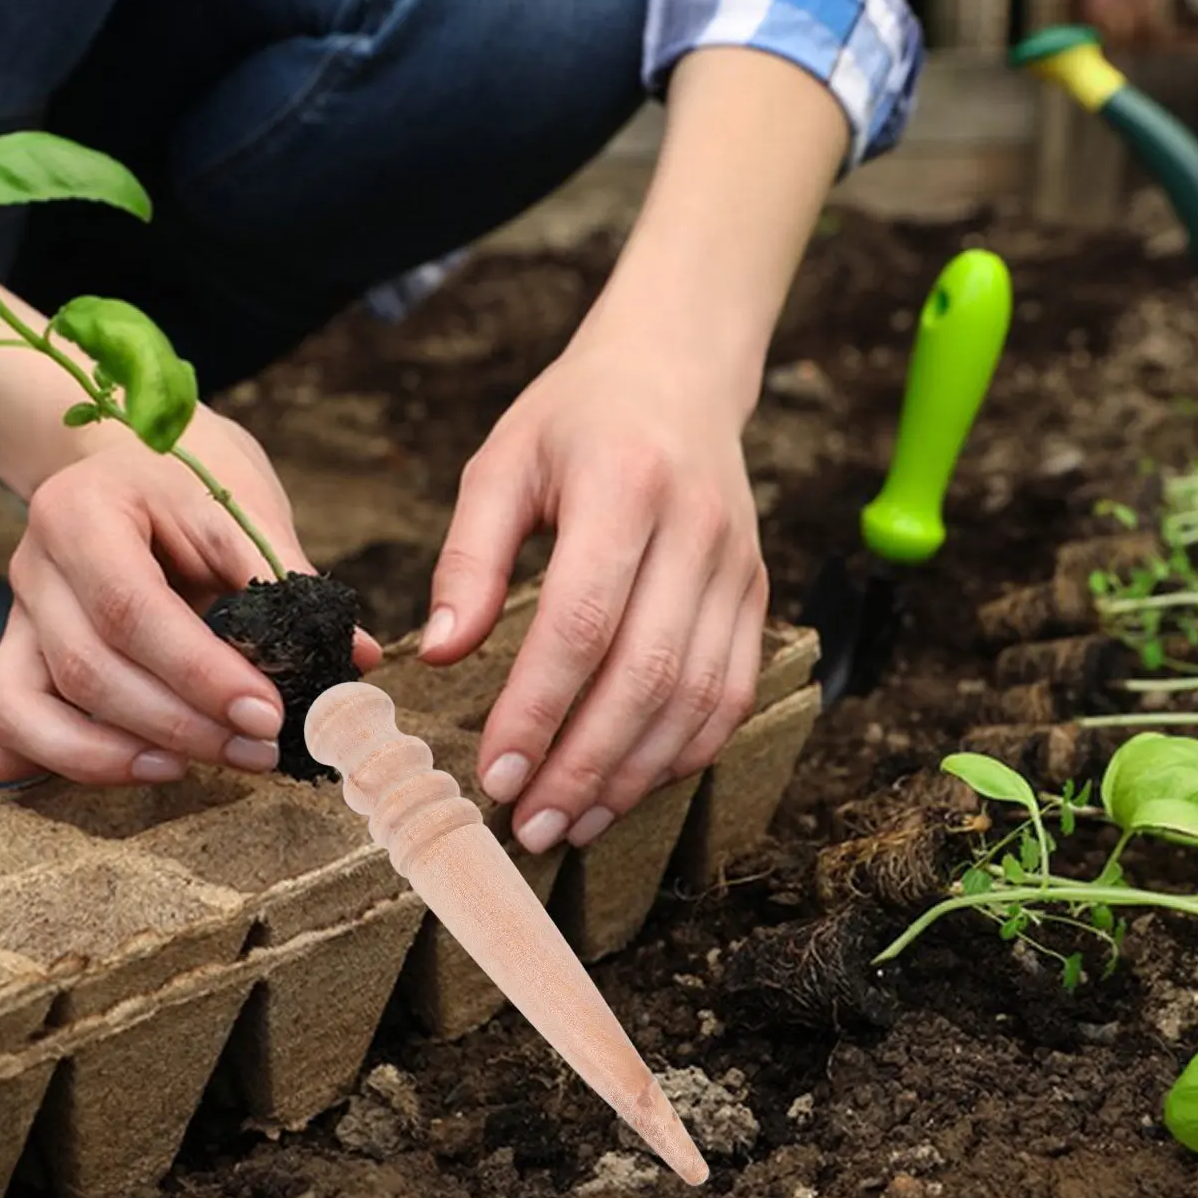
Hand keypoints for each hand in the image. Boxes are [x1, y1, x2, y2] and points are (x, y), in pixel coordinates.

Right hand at [0, 414, 379, 784]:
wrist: (134, 457)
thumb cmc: (192, 483)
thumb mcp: (242, 510)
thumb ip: (290, 584)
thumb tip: (355, 659)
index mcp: (86, 513)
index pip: (133, 610)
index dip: (201, 675)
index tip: (267, 715)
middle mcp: (35, 565)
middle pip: (87, 668)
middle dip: (179, 724)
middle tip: (261, 751)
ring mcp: (18, 614)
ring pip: (27, 707)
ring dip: (112, 757)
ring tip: (196, 769)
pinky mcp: (15, 652)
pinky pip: (1, 721)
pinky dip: (50, 757)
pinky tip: (129, 768)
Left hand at [423, 326, 767, 851]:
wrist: (679, 372)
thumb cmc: (578, 418)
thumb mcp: (503, 462)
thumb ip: (469, 558)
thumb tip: (442, 656)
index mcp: (626, 487)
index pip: (584, 621)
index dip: (539, 708)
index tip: (496, 775)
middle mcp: (697, 531)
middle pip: (648, 674)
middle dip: (586, 764)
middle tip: (531, 826)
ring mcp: (738, 567)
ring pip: (699, 697)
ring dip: (637, 774)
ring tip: (576, 822)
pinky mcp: (756, 593)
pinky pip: (733, 692)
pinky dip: (687, 751)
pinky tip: (634, 784)